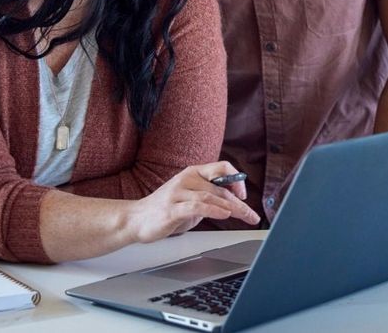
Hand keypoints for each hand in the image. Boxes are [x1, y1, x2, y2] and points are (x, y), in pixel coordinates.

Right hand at [127, 162, 259, 242]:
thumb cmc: (167, 209)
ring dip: (231, 208)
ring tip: (243, 216)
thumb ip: (211, 196)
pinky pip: (197, 206)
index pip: (222, 167)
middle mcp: (186, 179)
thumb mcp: (193, 199)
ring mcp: (178, 192)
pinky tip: (224, 215)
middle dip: (239, 203)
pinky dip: (213, 210)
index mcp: (193, 173)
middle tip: (251, 215)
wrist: (136, 219)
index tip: (243, 194)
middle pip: (220, 187)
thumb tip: (236, 200)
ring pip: (211, 196)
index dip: (236, 178)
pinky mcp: (171, 208)